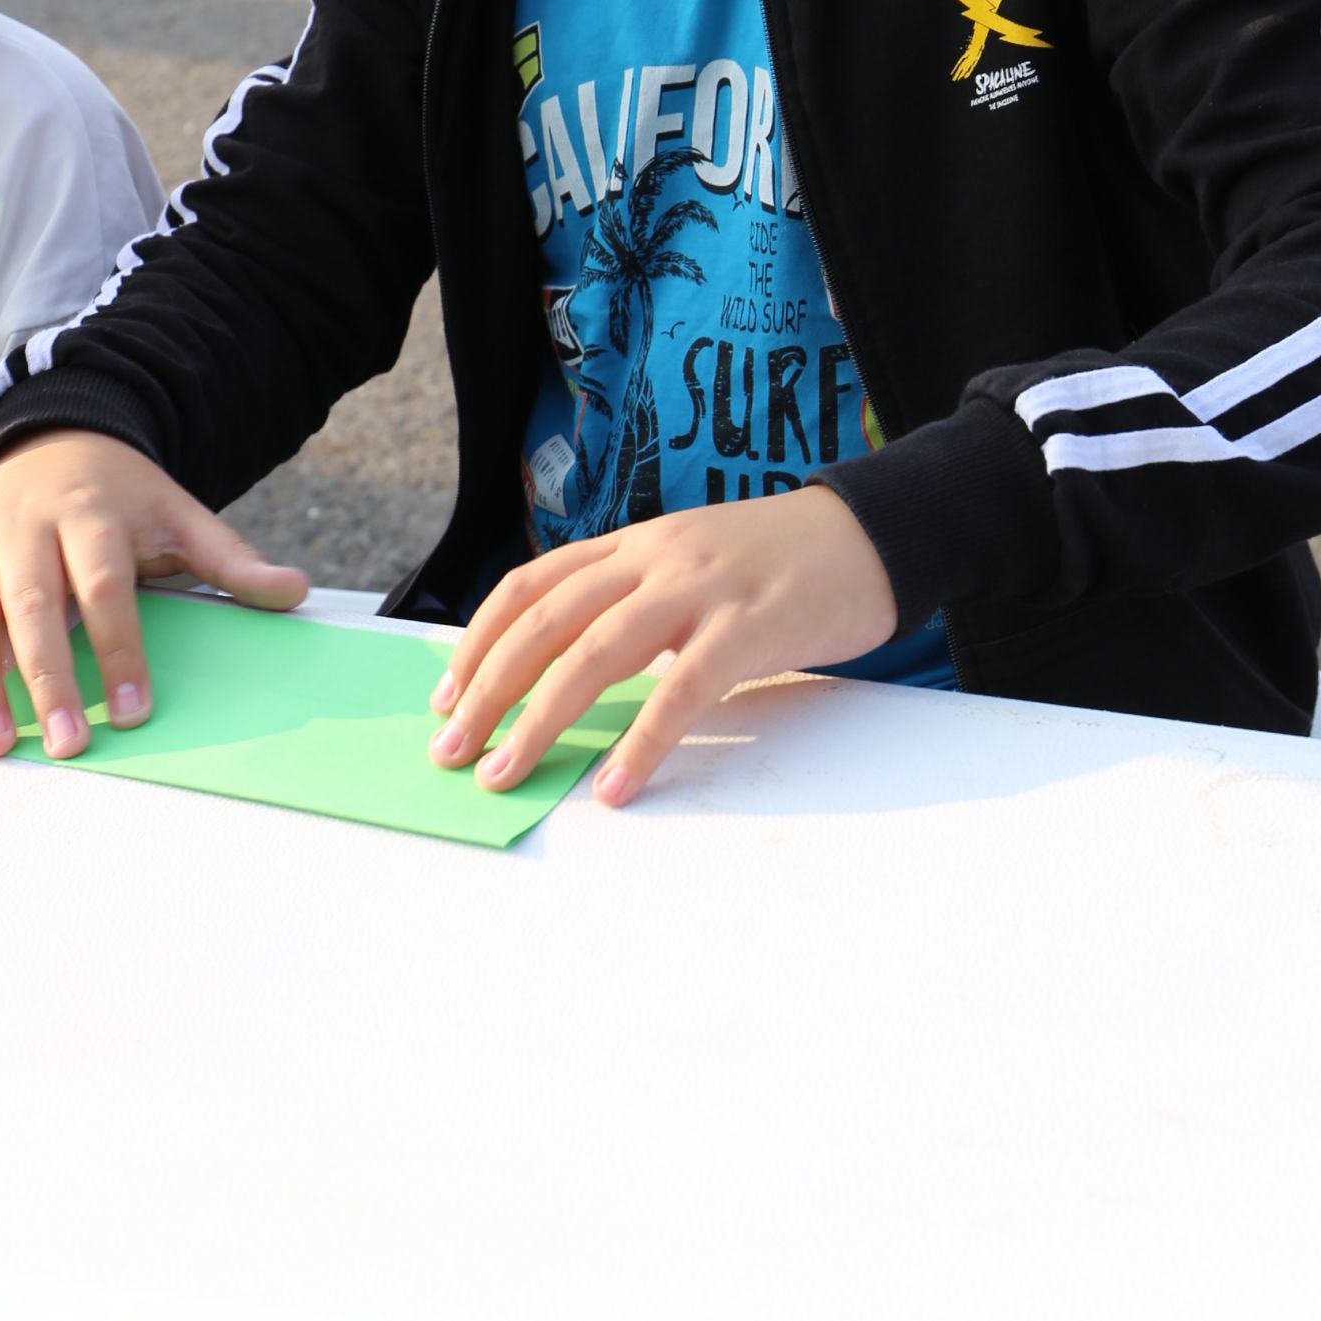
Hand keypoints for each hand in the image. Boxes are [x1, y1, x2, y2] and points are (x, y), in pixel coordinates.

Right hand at [0, 430, 306, 761]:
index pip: (105, 586)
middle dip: (47, 677)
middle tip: (64, 743)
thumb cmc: (123, 498)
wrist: (52, 440)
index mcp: (90, 514)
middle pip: (32, 605)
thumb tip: (296, 591)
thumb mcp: (179, 515)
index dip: (120, 648)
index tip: (136, 709)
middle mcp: (25, 526)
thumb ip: (232, 559)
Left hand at [427, 484, 897, 806]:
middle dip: (487, 691)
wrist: (872, 533)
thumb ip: (637, 600)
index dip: (479, 642)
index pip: (530, 585)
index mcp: (635, 544)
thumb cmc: (780, 561)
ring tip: (506, 774)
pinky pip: (681, 693)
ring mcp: (700, 590)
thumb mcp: (692, 561)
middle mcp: (654, 559)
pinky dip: (640, 744)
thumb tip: (572, 665)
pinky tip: (615, 786)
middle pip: (546, 622)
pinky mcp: (748, 628)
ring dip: (540, 720)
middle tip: (452, 751)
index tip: (448, 696)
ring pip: (595, 654)